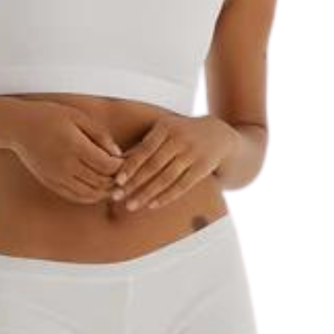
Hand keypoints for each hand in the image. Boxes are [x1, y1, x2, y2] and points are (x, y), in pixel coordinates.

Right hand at [12, 101, 124, 205]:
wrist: (18, 127)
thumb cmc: (49, 116)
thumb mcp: (78, 117)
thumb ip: (100, 135)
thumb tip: (118, 153)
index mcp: (75, 146)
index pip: (107, 165)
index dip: (122, 165)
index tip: (127, 159)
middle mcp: (66, 165)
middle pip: (101, 182)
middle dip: (117, 180)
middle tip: (125, 173)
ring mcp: (58, 177)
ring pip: (90, 194)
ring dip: (105, 191)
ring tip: (114, 182)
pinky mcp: (51, 183)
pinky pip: (76, 196)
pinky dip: (91, 196)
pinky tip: (98, 189)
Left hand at [111, 114, 235, 212]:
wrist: (219, 135)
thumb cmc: (182, 134)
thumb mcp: (166, 131)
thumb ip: (145, 144)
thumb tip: (114, 161)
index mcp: (166, 127)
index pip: (144, 149)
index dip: (130, 166)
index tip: (116, 181)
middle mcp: (179, 138)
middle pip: (153, 165)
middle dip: (133, 183)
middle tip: (116, 197)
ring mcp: (193, 153)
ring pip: (166, 178)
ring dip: (146, 194)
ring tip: (130, 206)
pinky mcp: (203, 167)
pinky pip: (182, 185)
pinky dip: (166, 197)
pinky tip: (152, 205)